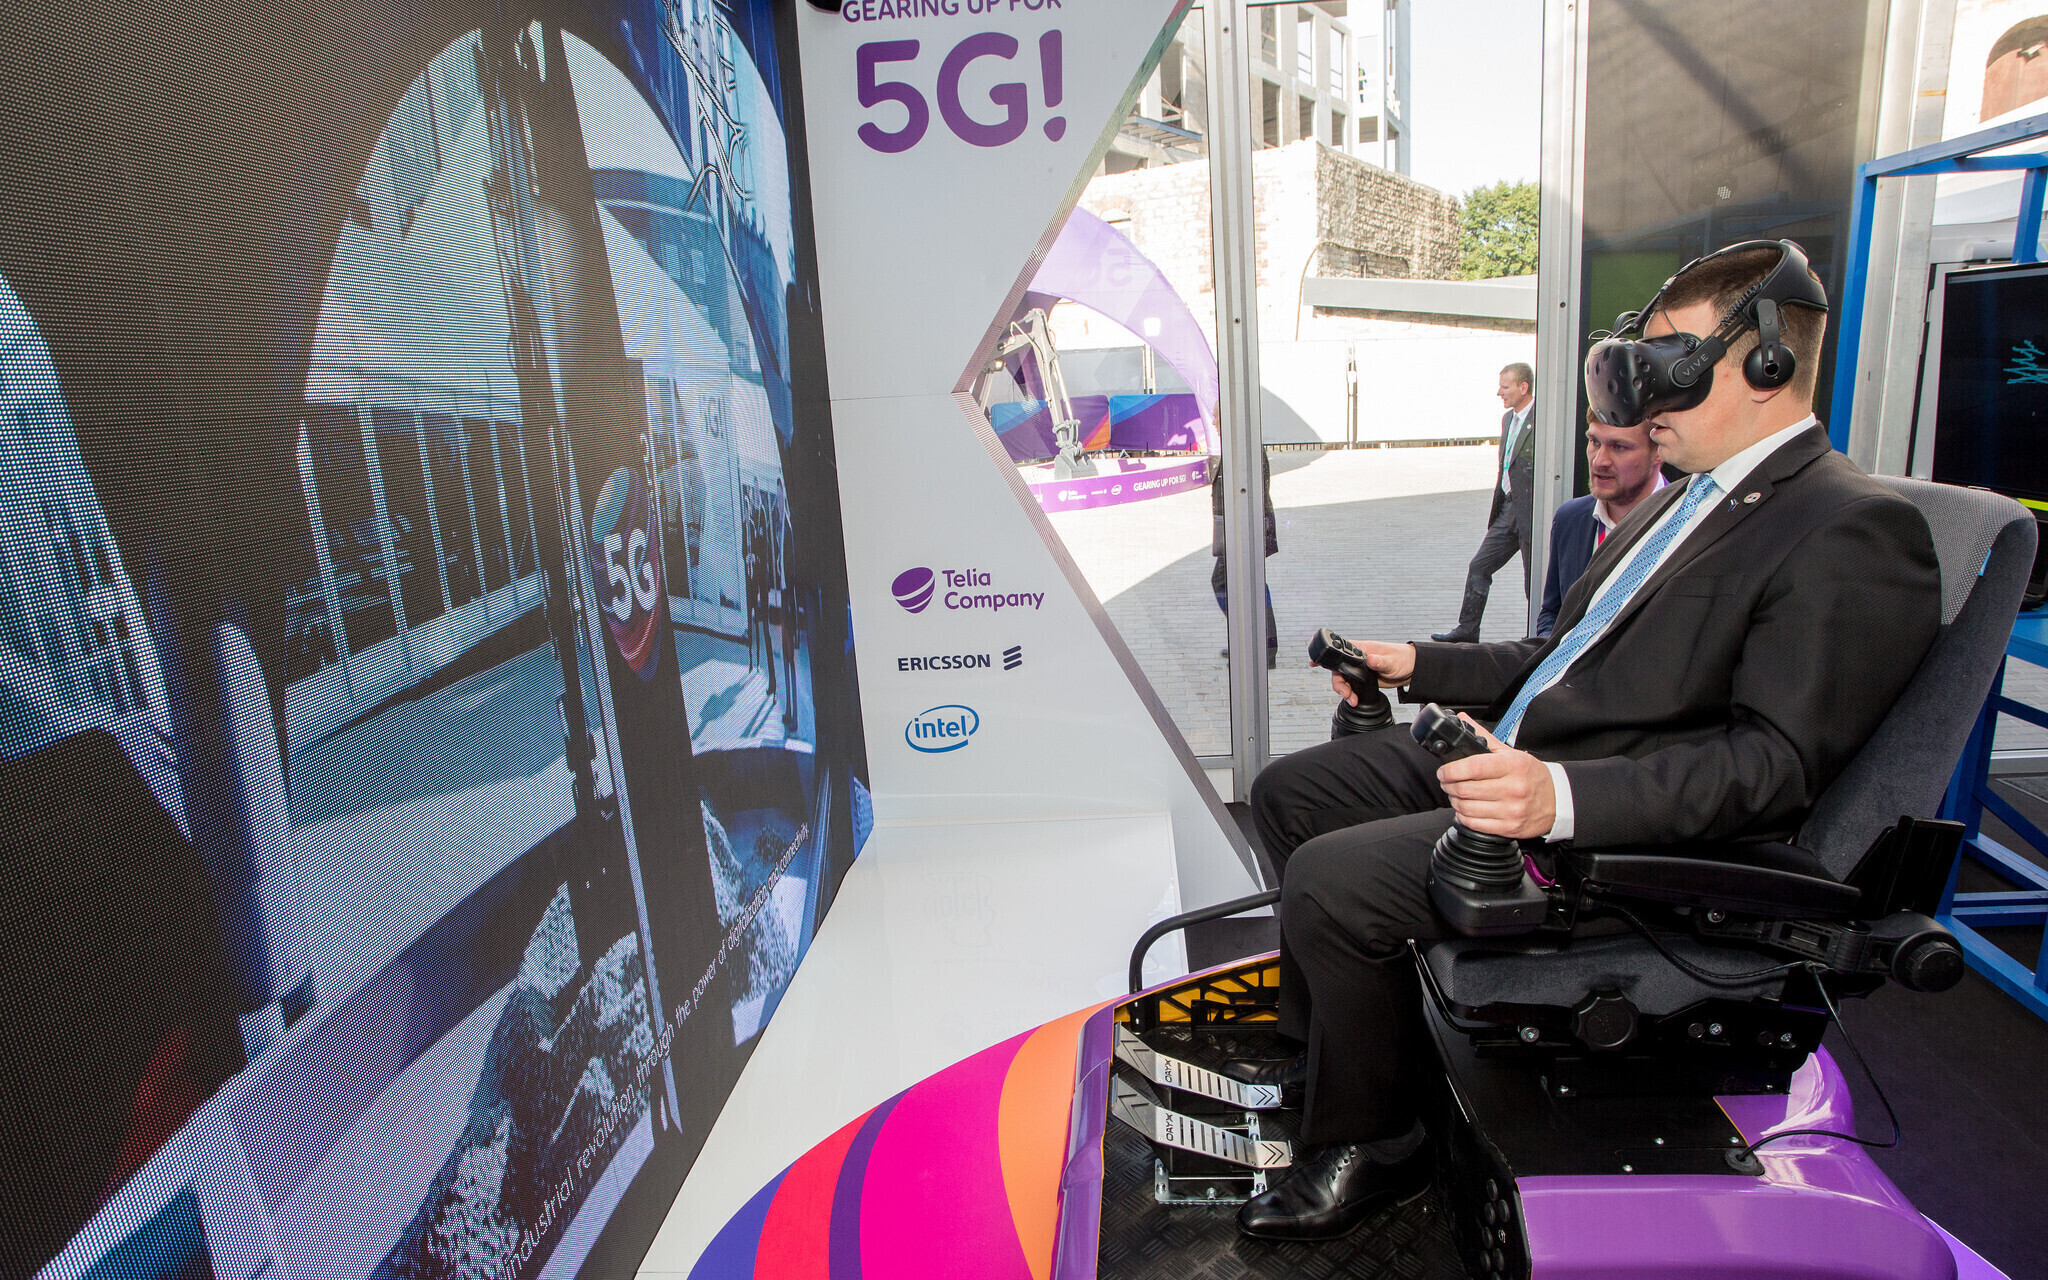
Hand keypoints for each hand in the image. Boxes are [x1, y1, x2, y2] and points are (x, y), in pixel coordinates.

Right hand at [1329, 641, 1415, 703]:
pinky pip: (1351, 687)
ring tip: (1352, 699)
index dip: (1326, 658)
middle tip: (1346, 694)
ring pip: (1343, 681)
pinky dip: (1350, 695)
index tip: (1314, 663)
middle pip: (1338, 670)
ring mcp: (1359, 670)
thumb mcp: (1392, 661)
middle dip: (1339, 684)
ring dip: (1345, 691)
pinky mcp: (1363, 680)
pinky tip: (1355, 700)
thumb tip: (1371, 660)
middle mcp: (1358, 659)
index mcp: (1362, 649)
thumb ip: (1380, 661)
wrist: (1412, 670)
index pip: (1340, 651)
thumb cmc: (1403, 658)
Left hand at [1435, 715, 1555, 839]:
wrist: (1557, 801)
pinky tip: (1465, 810)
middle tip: (1447, 782)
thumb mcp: (1512, 754)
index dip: (1452, 770)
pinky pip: (1475, 824)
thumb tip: (1463, 720)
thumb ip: (1486, 738)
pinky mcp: (1509, 827)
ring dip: (1454, 801)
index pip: (1473, 767)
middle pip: (1465, 789)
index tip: (1444, 771)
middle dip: (1448, 785)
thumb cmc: (1532, 776)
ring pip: (1467, 808)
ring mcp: (1511, 810)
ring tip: (1456, 795)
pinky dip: (1463, 816)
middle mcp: (1512, 788)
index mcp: (1512, 766)